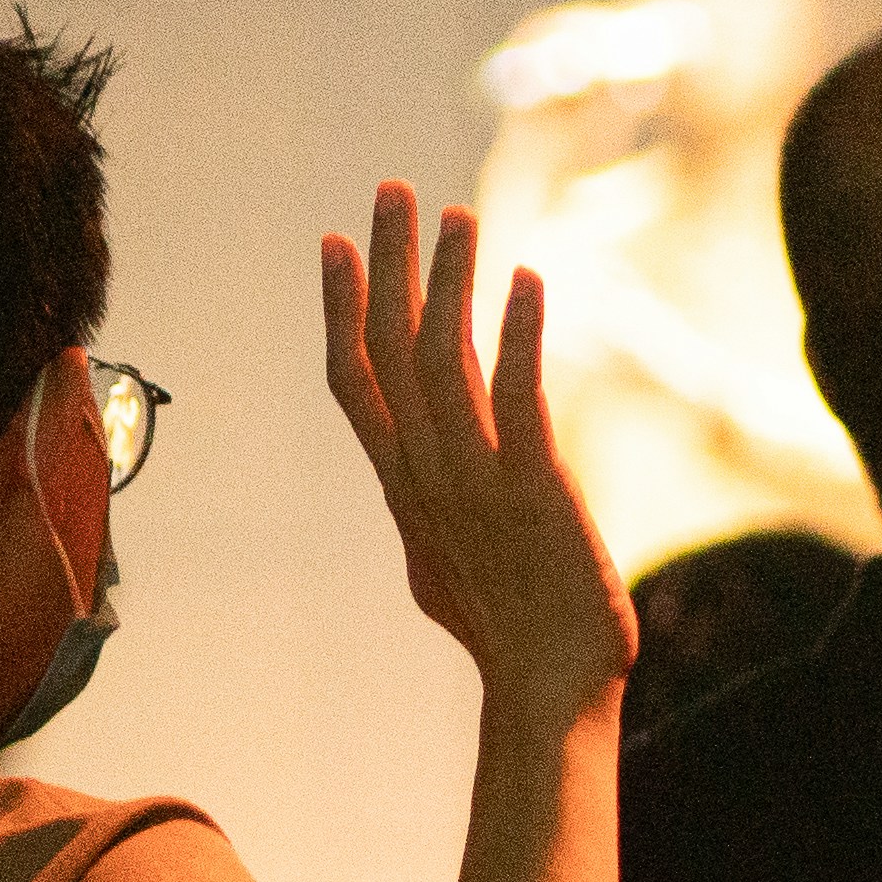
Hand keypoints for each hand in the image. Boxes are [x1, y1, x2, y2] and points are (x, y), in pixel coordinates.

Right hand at [323, 182, 635, 705]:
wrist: (549, 691)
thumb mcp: (445, 565)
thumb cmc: (507, 634)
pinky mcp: (532, 491)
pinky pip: (515, 399)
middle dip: (386, 265)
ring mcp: (474, 483)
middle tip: (391, 191)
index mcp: (404, 487)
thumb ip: (428, 513)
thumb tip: (414, 495)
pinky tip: (526, 281)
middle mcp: (426, 476)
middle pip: (388, 351)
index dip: (340, 308)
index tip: (332, 243)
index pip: (354, 381)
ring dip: (446, 282)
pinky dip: (515, 335)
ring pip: (441, 362)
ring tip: (456, 216)